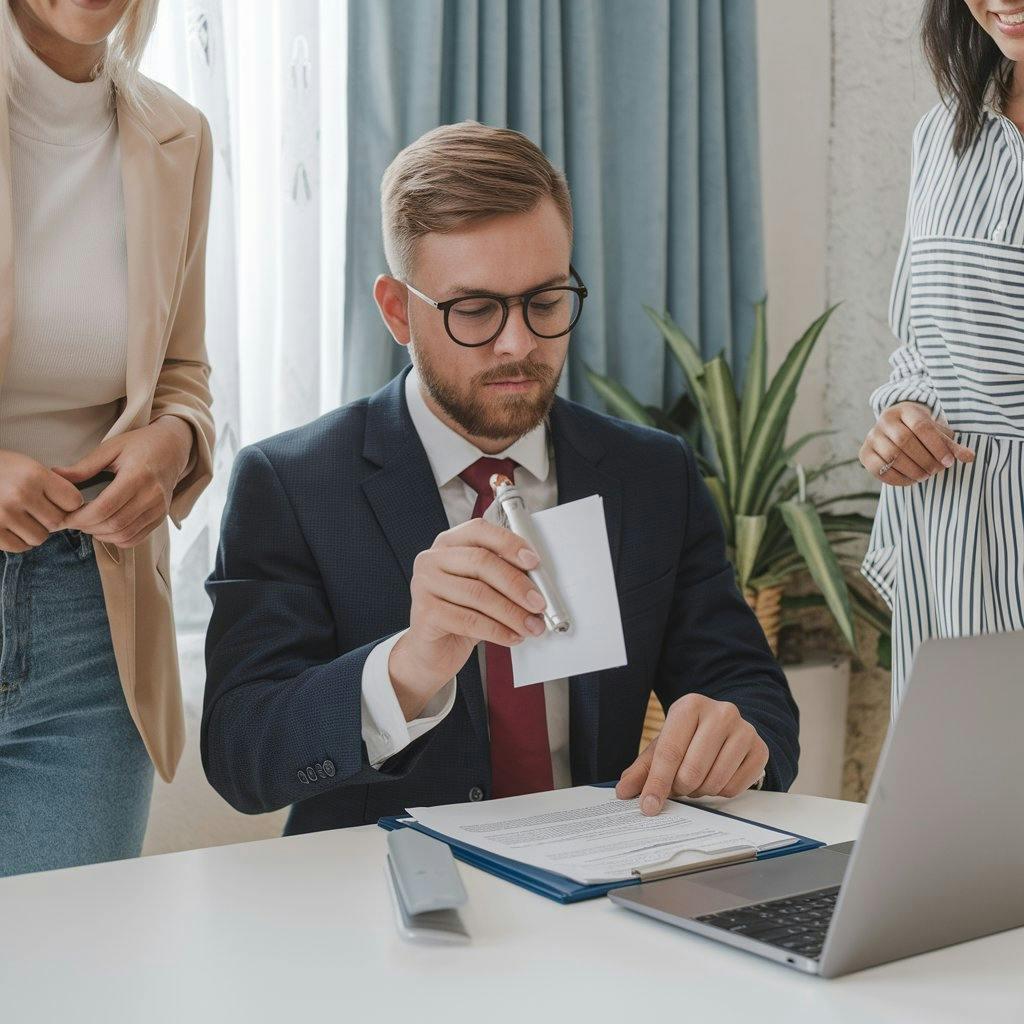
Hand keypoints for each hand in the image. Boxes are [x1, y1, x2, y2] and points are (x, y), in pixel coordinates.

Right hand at [0, 449, 83, 551]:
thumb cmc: (0, 469)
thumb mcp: (27, 465)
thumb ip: (52, 483)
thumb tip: (79, 505)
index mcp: (34, 475)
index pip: (73, 501)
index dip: (68, 503)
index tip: (60, 502)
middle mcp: (20, 495)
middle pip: (58, 522)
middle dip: (51, 518)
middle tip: (37, 511)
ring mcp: (4, 514)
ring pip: (40, 537)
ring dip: (35, 531)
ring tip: (22, 518)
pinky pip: (20, 547)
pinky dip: (19, 541)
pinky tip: (11, 527)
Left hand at [53, 417, 192, 547]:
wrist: (172, 448)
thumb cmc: (140, 445)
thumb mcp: (111, 448)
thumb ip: (85, 466)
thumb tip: (56, 476)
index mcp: (138, 476)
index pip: (105, 508)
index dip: (80, 518)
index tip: (64, 517)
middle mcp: (152, 496)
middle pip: (113, 524)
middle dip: (86, 528)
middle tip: (71, 522)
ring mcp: (159, 509)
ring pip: (124, 535)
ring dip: (100, 535)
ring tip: (87, 524)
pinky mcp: (161, 517)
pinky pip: (136, 538)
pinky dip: (116, 539)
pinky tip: (105, 529)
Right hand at [388, 518, 547, 719]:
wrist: (432, 651)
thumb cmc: (460, 614)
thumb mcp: (483, 589)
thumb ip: (503, 578)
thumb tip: (537, 583)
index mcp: (449, 543)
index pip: (480, 531)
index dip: (509, 543)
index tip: (533, 562)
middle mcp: (432, 559)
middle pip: (481, 562)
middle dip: (516, 584)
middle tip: (538, 602)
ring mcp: (424, 585)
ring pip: (478, 594)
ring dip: (512, 613)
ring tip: (531, 625)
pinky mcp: (424, 613)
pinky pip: (469, 621)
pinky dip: (497, 630)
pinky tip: (512, 636)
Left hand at [616, 694, 769, 814]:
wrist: (726, 726)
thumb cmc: (690, 737)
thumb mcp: (663, 744)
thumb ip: (642, 769)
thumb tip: (623, 791)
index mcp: (690, 705)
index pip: (669, 752)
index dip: (657, 783)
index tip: (648, 806)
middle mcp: (721, 712)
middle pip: (692, 771)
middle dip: (680, 788)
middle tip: (678, 784)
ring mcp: (744, 730)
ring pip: (714, 782)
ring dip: (700, 791)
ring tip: (696, 779)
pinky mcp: (760, 749)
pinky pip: (734, 788)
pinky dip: (719, 792)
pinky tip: (715, 777)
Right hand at [859, 402, 973, 485]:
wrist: (895, 430)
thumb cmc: (921, 433)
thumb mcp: (937, 434)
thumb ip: (952, 446)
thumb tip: (969, 457)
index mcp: (905, 410)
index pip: (921, 426)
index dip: (937, 446)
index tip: (949, 462)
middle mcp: (885, 420)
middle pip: (904, 441)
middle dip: (924, 460)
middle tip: (936, 471)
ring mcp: (872, 436)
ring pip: (892, 456)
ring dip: (912, 470)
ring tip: (925, 475)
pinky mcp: (864, 453)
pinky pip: (879, 469)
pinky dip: (897, 478)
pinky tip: (911, 480)